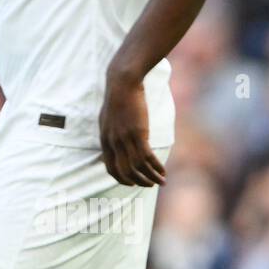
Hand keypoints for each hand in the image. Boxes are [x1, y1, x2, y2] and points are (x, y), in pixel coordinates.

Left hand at [99, 71, 164, 187]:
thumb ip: (110, 134)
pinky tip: (163, 171)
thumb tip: (114, 142)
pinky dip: (156, 167)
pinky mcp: (138, 134)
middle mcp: (113, 143)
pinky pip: (147, 158)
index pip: (111, 168)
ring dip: (151, 177)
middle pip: (125, 172)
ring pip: (138, 167)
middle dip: (139, 182)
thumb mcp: (108, 119)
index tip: (132, 183)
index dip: (122, 179)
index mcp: (105, 140)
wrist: (123, 83)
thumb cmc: (118, 98)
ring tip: (161, 181)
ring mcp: (125, 139)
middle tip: (150, 185)